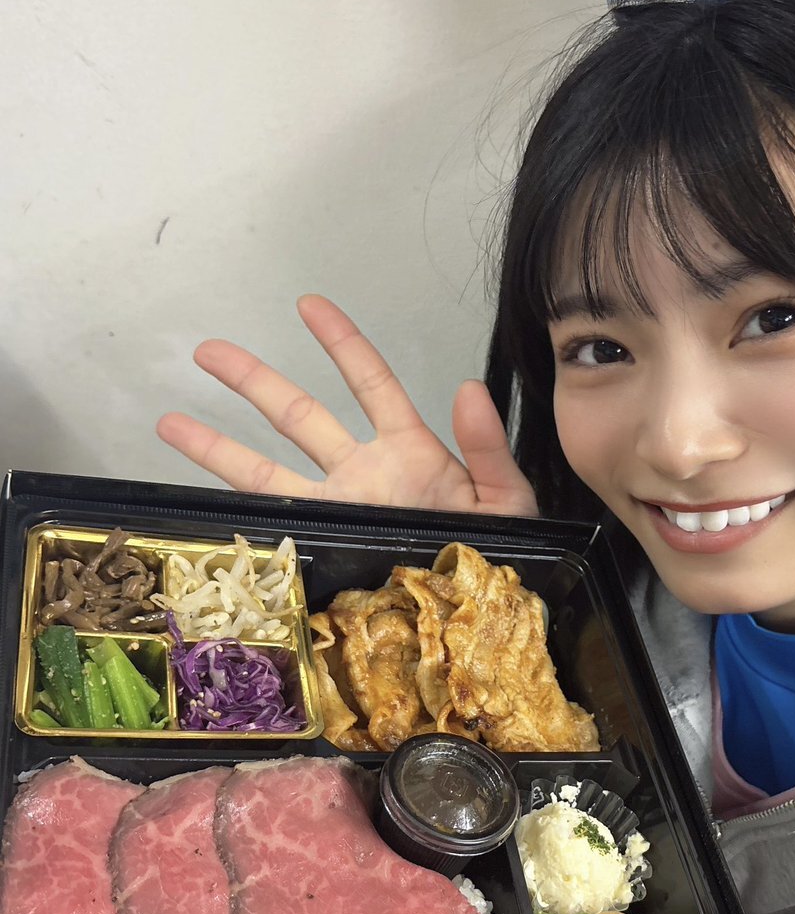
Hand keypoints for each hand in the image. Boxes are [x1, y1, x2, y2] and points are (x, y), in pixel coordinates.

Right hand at [157, 295, 538, 517]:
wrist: (482, 608)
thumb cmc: (496, 549)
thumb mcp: (504, 498)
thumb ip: (487, 447)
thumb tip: (469, 389)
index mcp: (409, 451)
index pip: (371, 383)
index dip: (341, 343)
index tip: (309, 305)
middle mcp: (364, 474)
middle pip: (300, 416)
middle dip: (254, 381)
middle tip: (207, 350)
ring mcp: (341, 510)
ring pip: (271, 472)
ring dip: (221, 447)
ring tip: (170, 420)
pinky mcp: (329, 546)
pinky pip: (281, 528)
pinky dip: (246, 518)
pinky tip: (202, 502)